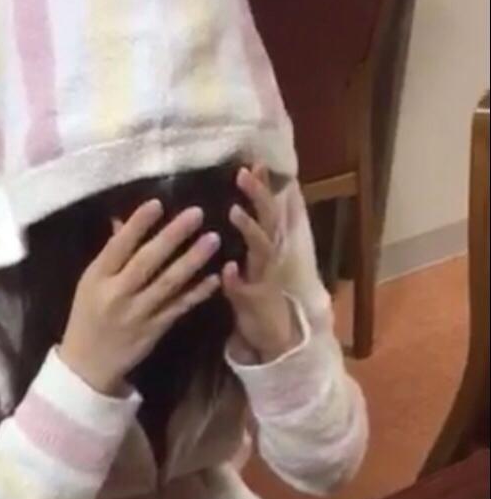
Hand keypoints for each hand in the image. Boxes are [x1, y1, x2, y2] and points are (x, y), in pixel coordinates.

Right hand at [59, 200, 220, 394]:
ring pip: (168, 283)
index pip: (118, 246)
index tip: (158, 202)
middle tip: (197, 213)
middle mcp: (117, 293)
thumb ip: (110, 254)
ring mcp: (137, 313)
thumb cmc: (87, 316)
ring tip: (213, 239)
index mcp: (97, 278)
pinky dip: (197, 293)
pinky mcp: (154, 330)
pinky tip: (215, 278)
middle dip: (173, 235)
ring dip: (192, 260)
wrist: (87, 366)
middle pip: (147, 261)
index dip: (137, 224)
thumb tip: (121, 220)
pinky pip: (179, 307)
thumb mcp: (90, 284)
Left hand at [223, 166, 299, 362]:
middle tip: (244, 173)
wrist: (271, 337)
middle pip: (269, 220)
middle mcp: (269, 257)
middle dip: (258, 196)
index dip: (262, 185)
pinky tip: (227, 270)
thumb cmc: (254, 295)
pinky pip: (246, 289)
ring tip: (233, 212)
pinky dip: (236, 280)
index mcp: (266, 246)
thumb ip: (246, 235)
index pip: (266, 208)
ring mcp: (265, 278)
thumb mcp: (251, 261)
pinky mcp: (256, 302)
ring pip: (261, 250)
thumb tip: (234, 204)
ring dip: (249, 230)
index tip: (254, 161)